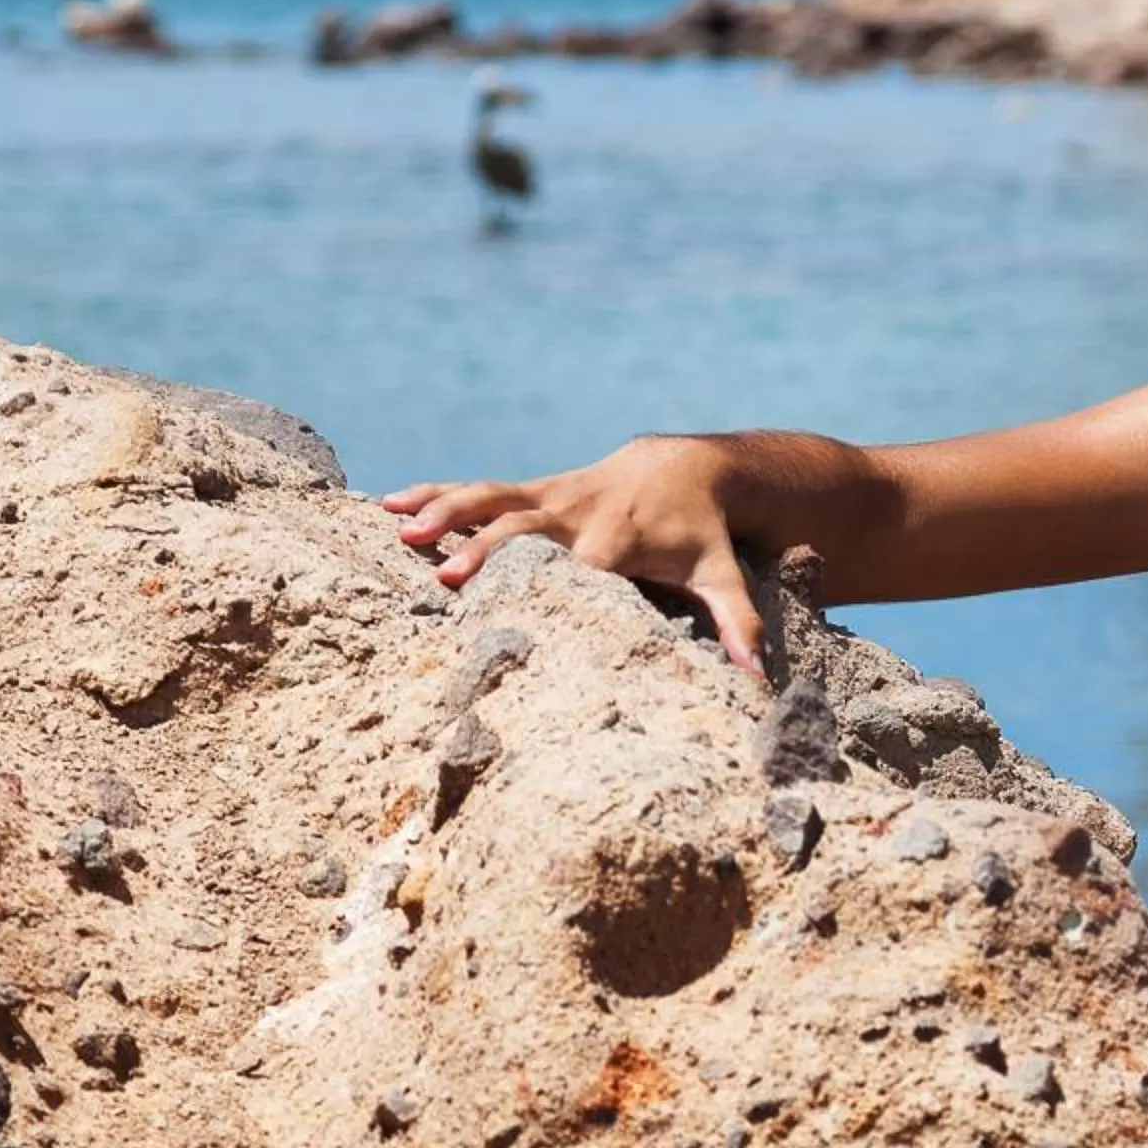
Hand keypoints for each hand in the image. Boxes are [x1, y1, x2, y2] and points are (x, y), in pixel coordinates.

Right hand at [383, 438, 766, 673]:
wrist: (690, 468)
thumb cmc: (703, 534)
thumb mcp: (723, 575)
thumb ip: (737, 625)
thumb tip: (756, 679)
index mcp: (619, 541)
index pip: (581, 565)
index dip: (551, 584)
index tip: (516, 611)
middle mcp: (580, 514)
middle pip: (525, 530)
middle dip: (487, 552)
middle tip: (446, 579)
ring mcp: (552, 497)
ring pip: (492, 498)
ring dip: (445, 512)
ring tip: (398, 529)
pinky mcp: (534, 490)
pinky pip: (480, 489)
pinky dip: (438, 493)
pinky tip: (391, 503)